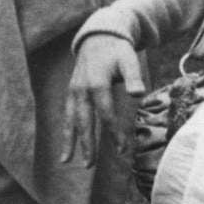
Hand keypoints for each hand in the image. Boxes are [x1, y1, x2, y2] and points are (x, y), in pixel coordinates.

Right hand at [63, 32, 143, 165]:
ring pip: (70, 120)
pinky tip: (66, 146)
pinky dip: (66, 131)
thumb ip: (134, 77)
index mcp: (97, 83)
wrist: (98, 38)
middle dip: (86, 144)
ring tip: (65, 161)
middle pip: (83, 121)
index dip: (114, 132)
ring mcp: (73, 92)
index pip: (105, 113)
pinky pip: (67, 115)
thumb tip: (138, 94)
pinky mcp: (71, 93)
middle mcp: (81, 90)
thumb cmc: (118, 51)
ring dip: (69, 141)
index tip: (122, 150)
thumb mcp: (129, 60)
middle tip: (88, 166)